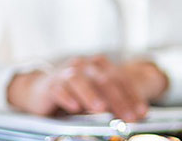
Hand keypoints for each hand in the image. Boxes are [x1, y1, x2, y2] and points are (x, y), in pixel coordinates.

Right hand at [6, 56, 167, 120]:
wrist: (40, 90)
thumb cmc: (73, 93)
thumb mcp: (95, 95)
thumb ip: (113, 101)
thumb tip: (134, 115)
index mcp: (99, 65)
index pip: (120, 79)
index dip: (133, 96)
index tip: (141, 112)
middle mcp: (84, 65)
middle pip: (104, 80)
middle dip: (118, 100)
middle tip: (128, 116)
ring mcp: (66, 73)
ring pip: (81, 81)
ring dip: (92, 96)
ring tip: (101, 109)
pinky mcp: (50, 84)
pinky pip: (59, 89)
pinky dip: (67, 98)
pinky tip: (74, 107)